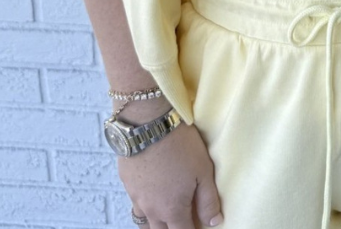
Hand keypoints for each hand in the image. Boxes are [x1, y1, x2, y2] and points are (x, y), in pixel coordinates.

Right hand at [118, 113, 223, 228]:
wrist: (148, 121)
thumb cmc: (180, 145)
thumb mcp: (203, 171)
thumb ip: (209, 200)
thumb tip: (214, 222)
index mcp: (172, 210)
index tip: (199, 224)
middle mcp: (151, 209)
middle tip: (184, 219)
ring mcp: (136, 197)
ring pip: (145, 221)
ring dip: (156, 221)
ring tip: (166, 213)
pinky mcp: (126, 182)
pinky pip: (135, 202)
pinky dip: (145, 203)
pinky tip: (151, 192)